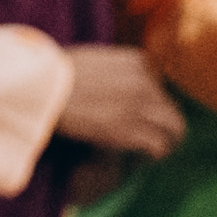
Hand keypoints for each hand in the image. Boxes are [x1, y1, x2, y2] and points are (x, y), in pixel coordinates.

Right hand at [57, 44, 185, 160]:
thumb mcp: (95, 59)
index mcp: (138, 60)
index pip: (160, 82)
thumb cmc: (55, 74)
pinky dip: (156, 154)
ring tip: (154, 150)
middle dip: (161, 121)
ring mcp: (142, 106)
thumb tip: (118, 86)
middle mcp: (146, 82)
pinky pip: (160, 146)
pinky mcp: (132, 129)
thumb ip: (115, 70)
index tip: (140, 111)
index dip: (151, 99)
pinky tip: (145, 157)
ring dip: (167, 140)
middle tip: (149, 134)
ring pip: (175, 127)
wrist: (41, 88)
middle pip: (170, 105)